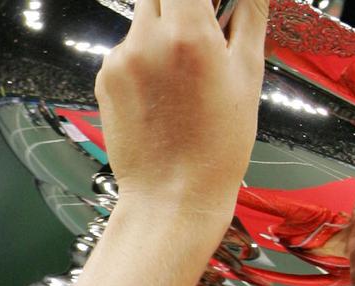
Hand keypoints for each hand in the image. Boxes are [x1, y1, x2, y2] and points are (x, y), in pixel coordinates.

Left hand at [95, 0, 268, 213]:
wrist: (174, 196)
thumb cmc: (215, 150)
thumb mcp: (247, 79)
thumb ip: (248, 19)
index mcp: (187, 34)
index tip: (213, 5)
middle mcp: (147, 39)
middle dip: (182, 3)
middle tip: (203, 30)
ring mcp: (121, 58)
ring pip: (142, 19)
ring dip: (164, 29)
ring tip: (186, 72)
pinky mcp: (105, 77)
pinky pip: (127, 50)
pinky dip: (146, 58)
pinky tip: (166, 93)